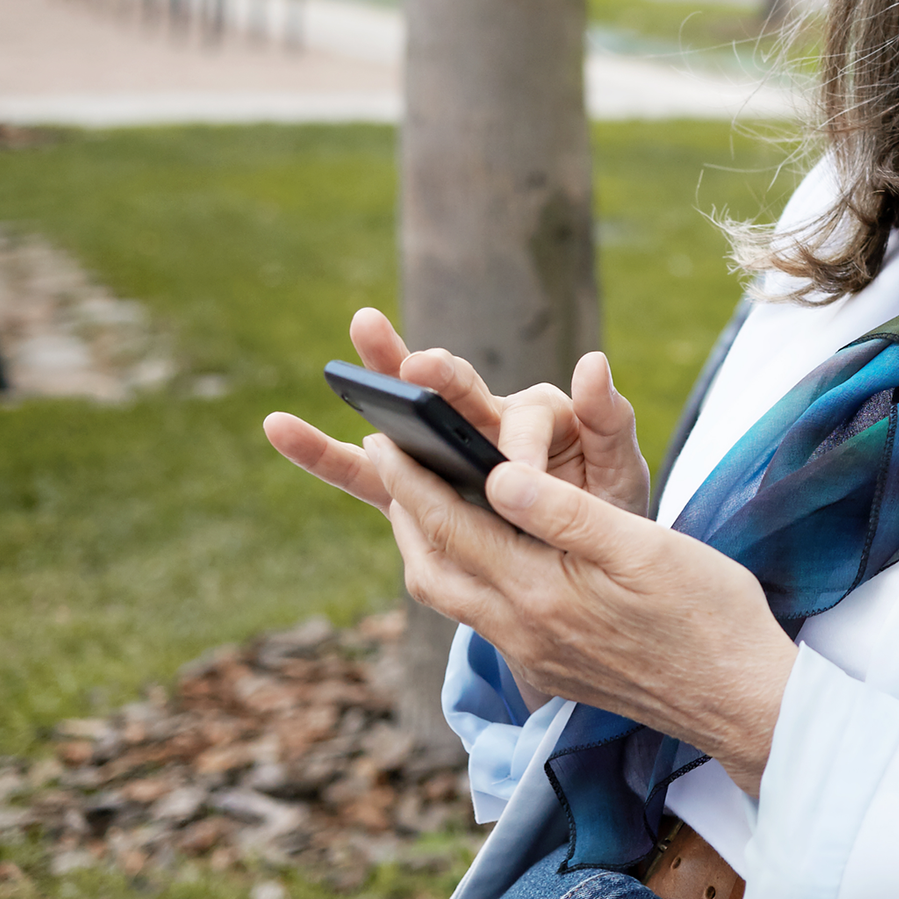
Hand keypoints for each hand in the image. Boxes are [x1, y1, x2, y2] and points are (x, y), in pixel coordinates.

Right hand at [262, 307, 650, 519]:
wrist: (579, 566)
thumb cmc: (603, 512)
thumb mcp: (619, 472)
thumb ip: (608, 421)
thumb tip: (593, 363)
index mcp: (539, 415)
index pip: (524, 419)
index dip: (518, 448)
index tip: (512, 480)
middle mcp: (487, 419)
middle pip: (459, 388)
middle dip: (441, 377)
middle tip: (421, 364)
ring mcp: (445, 450)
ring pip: (404, 414)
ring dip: (379, 378)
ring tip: (358, 332)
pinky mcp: (413, 485)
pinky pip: (365, 471)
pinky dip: (325, 452)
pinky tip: (279, 426)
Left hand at [373, 432, 795, 797]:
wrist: (741, 701)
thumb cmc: (707, 614)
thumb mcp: (644, 547)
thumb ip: (565, 512)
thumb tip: (494, 475)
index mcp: (541, 595)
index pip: (451, 528)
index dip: (411, 480)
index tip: (384, 437)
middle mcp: (522, 633)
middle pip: (431, 571)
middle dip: (402, 513)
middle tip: (388, 461)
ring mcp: (533, 657)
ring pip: (450, 599)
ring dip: (426, 547)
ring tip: (423, 500)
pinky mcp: (550, 668)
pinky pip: (480, 615)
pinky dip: (462, 572)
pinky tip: (483, 549)